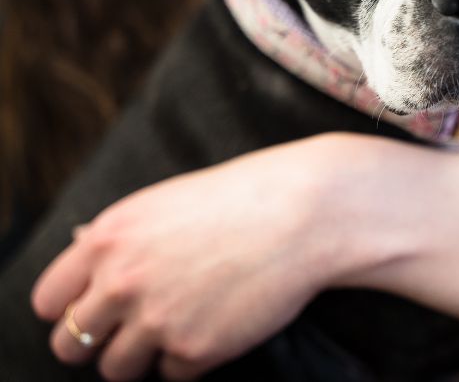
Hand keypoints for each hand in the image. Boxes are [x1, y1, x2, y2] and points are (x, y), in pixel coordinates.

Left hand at [31, 135, 350, 380]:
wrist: (303, 212)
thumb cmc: (242, 199)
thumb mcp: (167, 204)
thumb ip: (122, 241)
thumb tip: (92, 273)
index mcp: (109, 238)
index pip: (49, 299)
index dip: (69, 309)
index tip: (90, 312)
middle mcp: (122, 281)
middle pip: (71, 343)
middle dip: (97, 341)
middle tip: (128, 331)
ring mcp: (157, 318)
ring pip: (116, 369)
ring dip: (142, 355)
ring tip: (177, 327)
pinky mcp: (194, 349)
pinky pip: (172, 374)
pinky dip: (190, 358)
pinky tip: (216, 325)